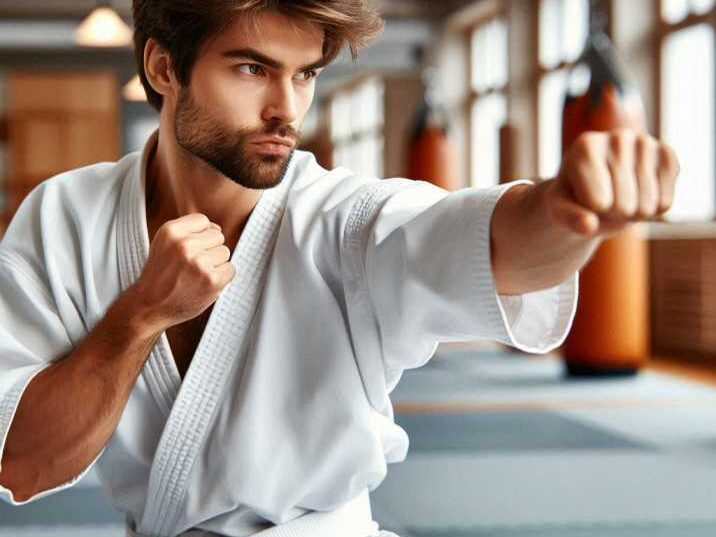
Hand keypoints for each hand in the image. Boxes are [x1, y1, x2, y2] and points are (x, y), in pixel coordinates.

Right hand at [130, 213, 235, 331]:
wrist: (149, 307)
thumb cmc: (161, 275)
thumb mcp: (165, 244)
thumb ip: (188, 232)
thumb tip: (217, 228)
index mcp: (171, 231)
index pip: (203, 220)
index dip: (200, 235)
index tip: (190, 249)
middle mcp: (184, 244)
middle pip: (218, 236)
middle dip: (209, 249)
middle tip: (192, 266)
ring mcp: (199, 263)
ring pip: (225, 252)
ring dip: (216, 264)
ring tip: (196, 275)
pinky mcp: (212, 280)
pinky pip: (230, 269)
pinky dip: (222, 278)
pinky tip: (204, 284)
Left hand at [544, 129, 679, 236]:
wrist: (593, 192)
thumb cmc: (571, 199)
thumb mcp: (559, 211)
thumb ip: (569, 218)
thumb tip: (588, 226)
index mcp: (585, 145)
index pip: (598, 201)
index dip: (590, 210)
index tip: (583, 196)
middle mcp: (618, 137)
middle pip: (623, 205)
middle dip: (612, 212)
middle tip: (603, 198)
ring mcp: (645, 143)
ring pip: (646, 207)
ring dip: (632, 213)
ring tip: (619, 195)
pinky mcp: (667, 155)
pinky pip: (664, 203)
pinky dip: (652, 210)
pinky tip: (639, 193)